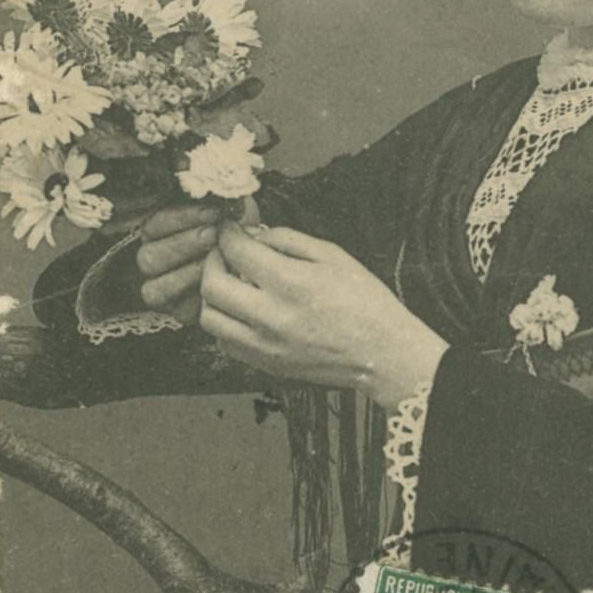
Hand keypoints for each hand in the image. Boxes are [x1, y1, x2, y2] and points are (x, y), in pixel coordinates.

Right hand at [137, 198, 258, 324]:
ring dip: (187, 273)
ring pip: (155, 287)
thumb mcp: (230, 205)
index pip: (154, 224)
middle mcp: (154, 258)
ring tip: (216, 260)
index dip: (181, 218)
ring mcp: (162, 287)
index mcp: (159, 230)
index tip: (212, 211)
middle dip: (184, 244)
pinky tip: (217, 284)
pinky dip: (196, 298)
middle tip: (213, 235)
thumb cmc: (240, 229)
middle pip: (148, 257)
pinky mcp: (179, 311)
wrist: (260, 258)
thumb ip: (215, 194)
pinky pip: (176, 310)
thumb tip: (212, 184)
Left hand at [199, 223, 447, 409]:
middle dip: (213, 260)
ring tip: (231, 283)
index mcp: (291, 282)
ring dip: (214, 295)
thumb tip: (256, 234)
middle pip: (212, 284)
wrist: (383, 354)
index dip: (228, 233)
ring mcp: (265, 345)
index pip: (236, 250)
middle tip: (226, 253)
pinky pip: (224, 342)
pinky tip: (243, 312)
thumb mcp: (334, 256)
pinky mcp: (266, 364)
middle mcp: (271, 316)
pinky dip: (225, 323)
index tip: (231, 228)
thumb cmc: (366, 303)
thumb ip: (289, 240)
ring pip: (210, 318)